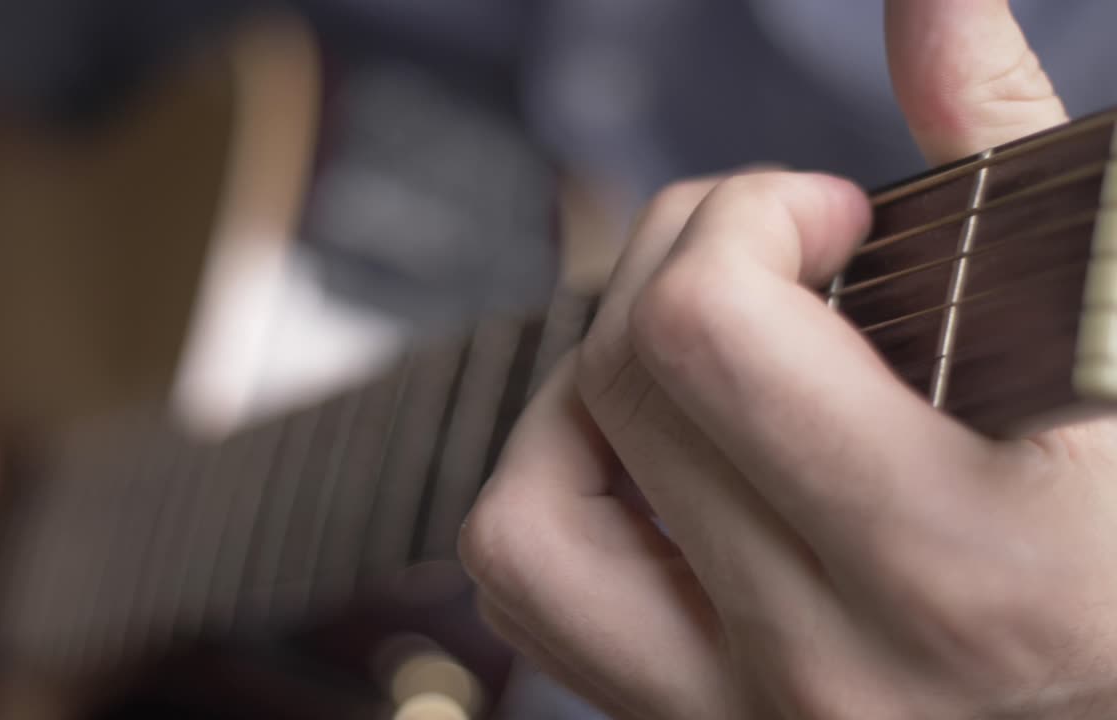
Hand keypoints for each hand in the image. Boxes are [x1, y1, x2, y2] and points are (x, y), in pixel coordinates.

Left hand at [460, 2, 1116, 717]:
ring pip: (526, 517)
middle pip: (615, 388)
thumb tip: (925, 4)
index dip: (743, 216)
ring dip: (580, 396)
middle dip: (675, 263)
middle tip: (771, 260)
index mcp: (963, 573)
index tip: (829, 216)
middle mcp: (831, 675)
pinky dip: (562, 495)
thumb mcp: (1116, 335)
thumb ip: (1010, 156)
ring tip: (691, 362)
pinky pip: (533, 598)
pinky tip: (661, 458)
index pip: (704, 331)